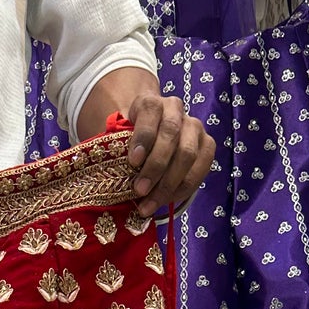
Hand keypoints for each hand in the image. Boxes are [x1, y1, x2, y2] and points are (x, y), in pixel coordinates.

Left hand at [126, 90, 214, 217]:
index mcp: (150, 103)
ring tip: (149, 204)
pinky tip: (167, 201)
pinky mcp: (207, 144)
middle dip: (155, 166)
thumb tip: (100, 176)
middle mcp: (175, 110)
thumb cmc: (132, 143)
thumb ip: (116, 150)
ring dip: (168, 183)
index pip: (150, 112)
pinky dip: (184, 188)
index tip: (133, 161)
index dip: (143, 136)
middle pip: (171, 135)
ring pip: (188, 154)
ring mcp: (194, 127)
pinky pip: (201, 168)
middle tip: (140, 191)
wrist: (154, 136)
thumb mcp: (120, 140)